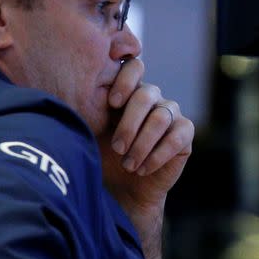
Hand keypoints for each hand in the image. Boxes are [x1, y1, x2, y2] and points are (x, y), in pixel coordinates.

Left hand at [98, 58, 193, 258]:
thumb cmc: (102, 157)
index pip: (134, 68)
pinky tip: (142, 169)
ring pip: (161, 117)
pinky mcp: (185, 133)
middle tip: (117, 148)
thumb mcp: (90, 132)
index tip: (111, 103)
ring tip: (128, 164)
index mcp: (128, 91)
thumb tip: (74, 94)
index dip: (125, 81)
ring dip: (142, 143)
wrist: (122, 190)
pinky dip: (158, 155)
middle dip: (129, 123)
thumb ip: (88, 111)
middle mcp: (153, 99)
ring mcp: (171, 114)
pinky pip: (178, 136)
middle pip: (147, 94)